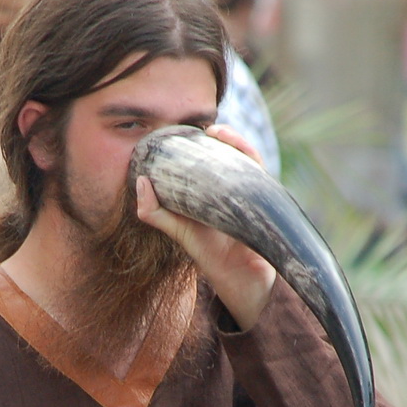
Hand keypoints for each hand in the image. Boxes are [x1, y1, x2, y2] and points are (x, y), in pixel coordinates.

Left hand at [135, 126, 276, 329]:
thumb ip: (155, 212)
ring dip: (237, 142)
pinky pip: (260, 171)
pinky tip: (238, 150)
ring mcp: (252, 192)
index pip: (212, 158)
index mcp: (213, 192)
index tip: (190, 131)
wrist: (241, 278)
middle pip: (232, 153)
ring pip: (248, 158)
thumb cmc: (210, 254)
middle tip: (208, 129)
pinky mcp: (266, 199)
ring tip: (219, 133)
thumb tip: (140, 181)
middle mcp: (234, 187)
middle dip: (223, 137)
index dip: (204, 142)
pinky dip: (250, 156)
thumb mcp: (178, 230)